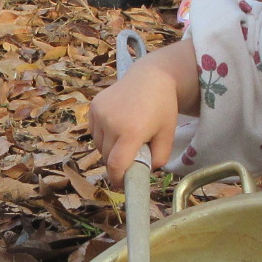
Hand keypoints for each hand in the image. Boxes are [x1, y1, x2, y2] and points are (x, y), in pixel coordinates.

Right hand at [89, 62, 180, 183]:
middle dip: (117, 163)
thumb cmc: (162, 108)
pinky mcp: (93, 107)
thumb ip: (159, 159)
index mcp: (131, 132)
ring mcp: (99, 114)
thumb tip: (144, 172)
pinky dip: (103, 137)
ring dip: (109, 150)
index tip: (123, 184)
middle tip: (130, 157)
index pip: (116, 165)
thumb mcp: (168, 136)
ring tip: (125, 139)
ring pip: (99, 146)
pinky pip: (94, 133)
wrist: (151, 77)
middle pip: (107, 157)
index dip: (118, 179)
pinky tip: (117, 127)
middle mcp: (111, 123)